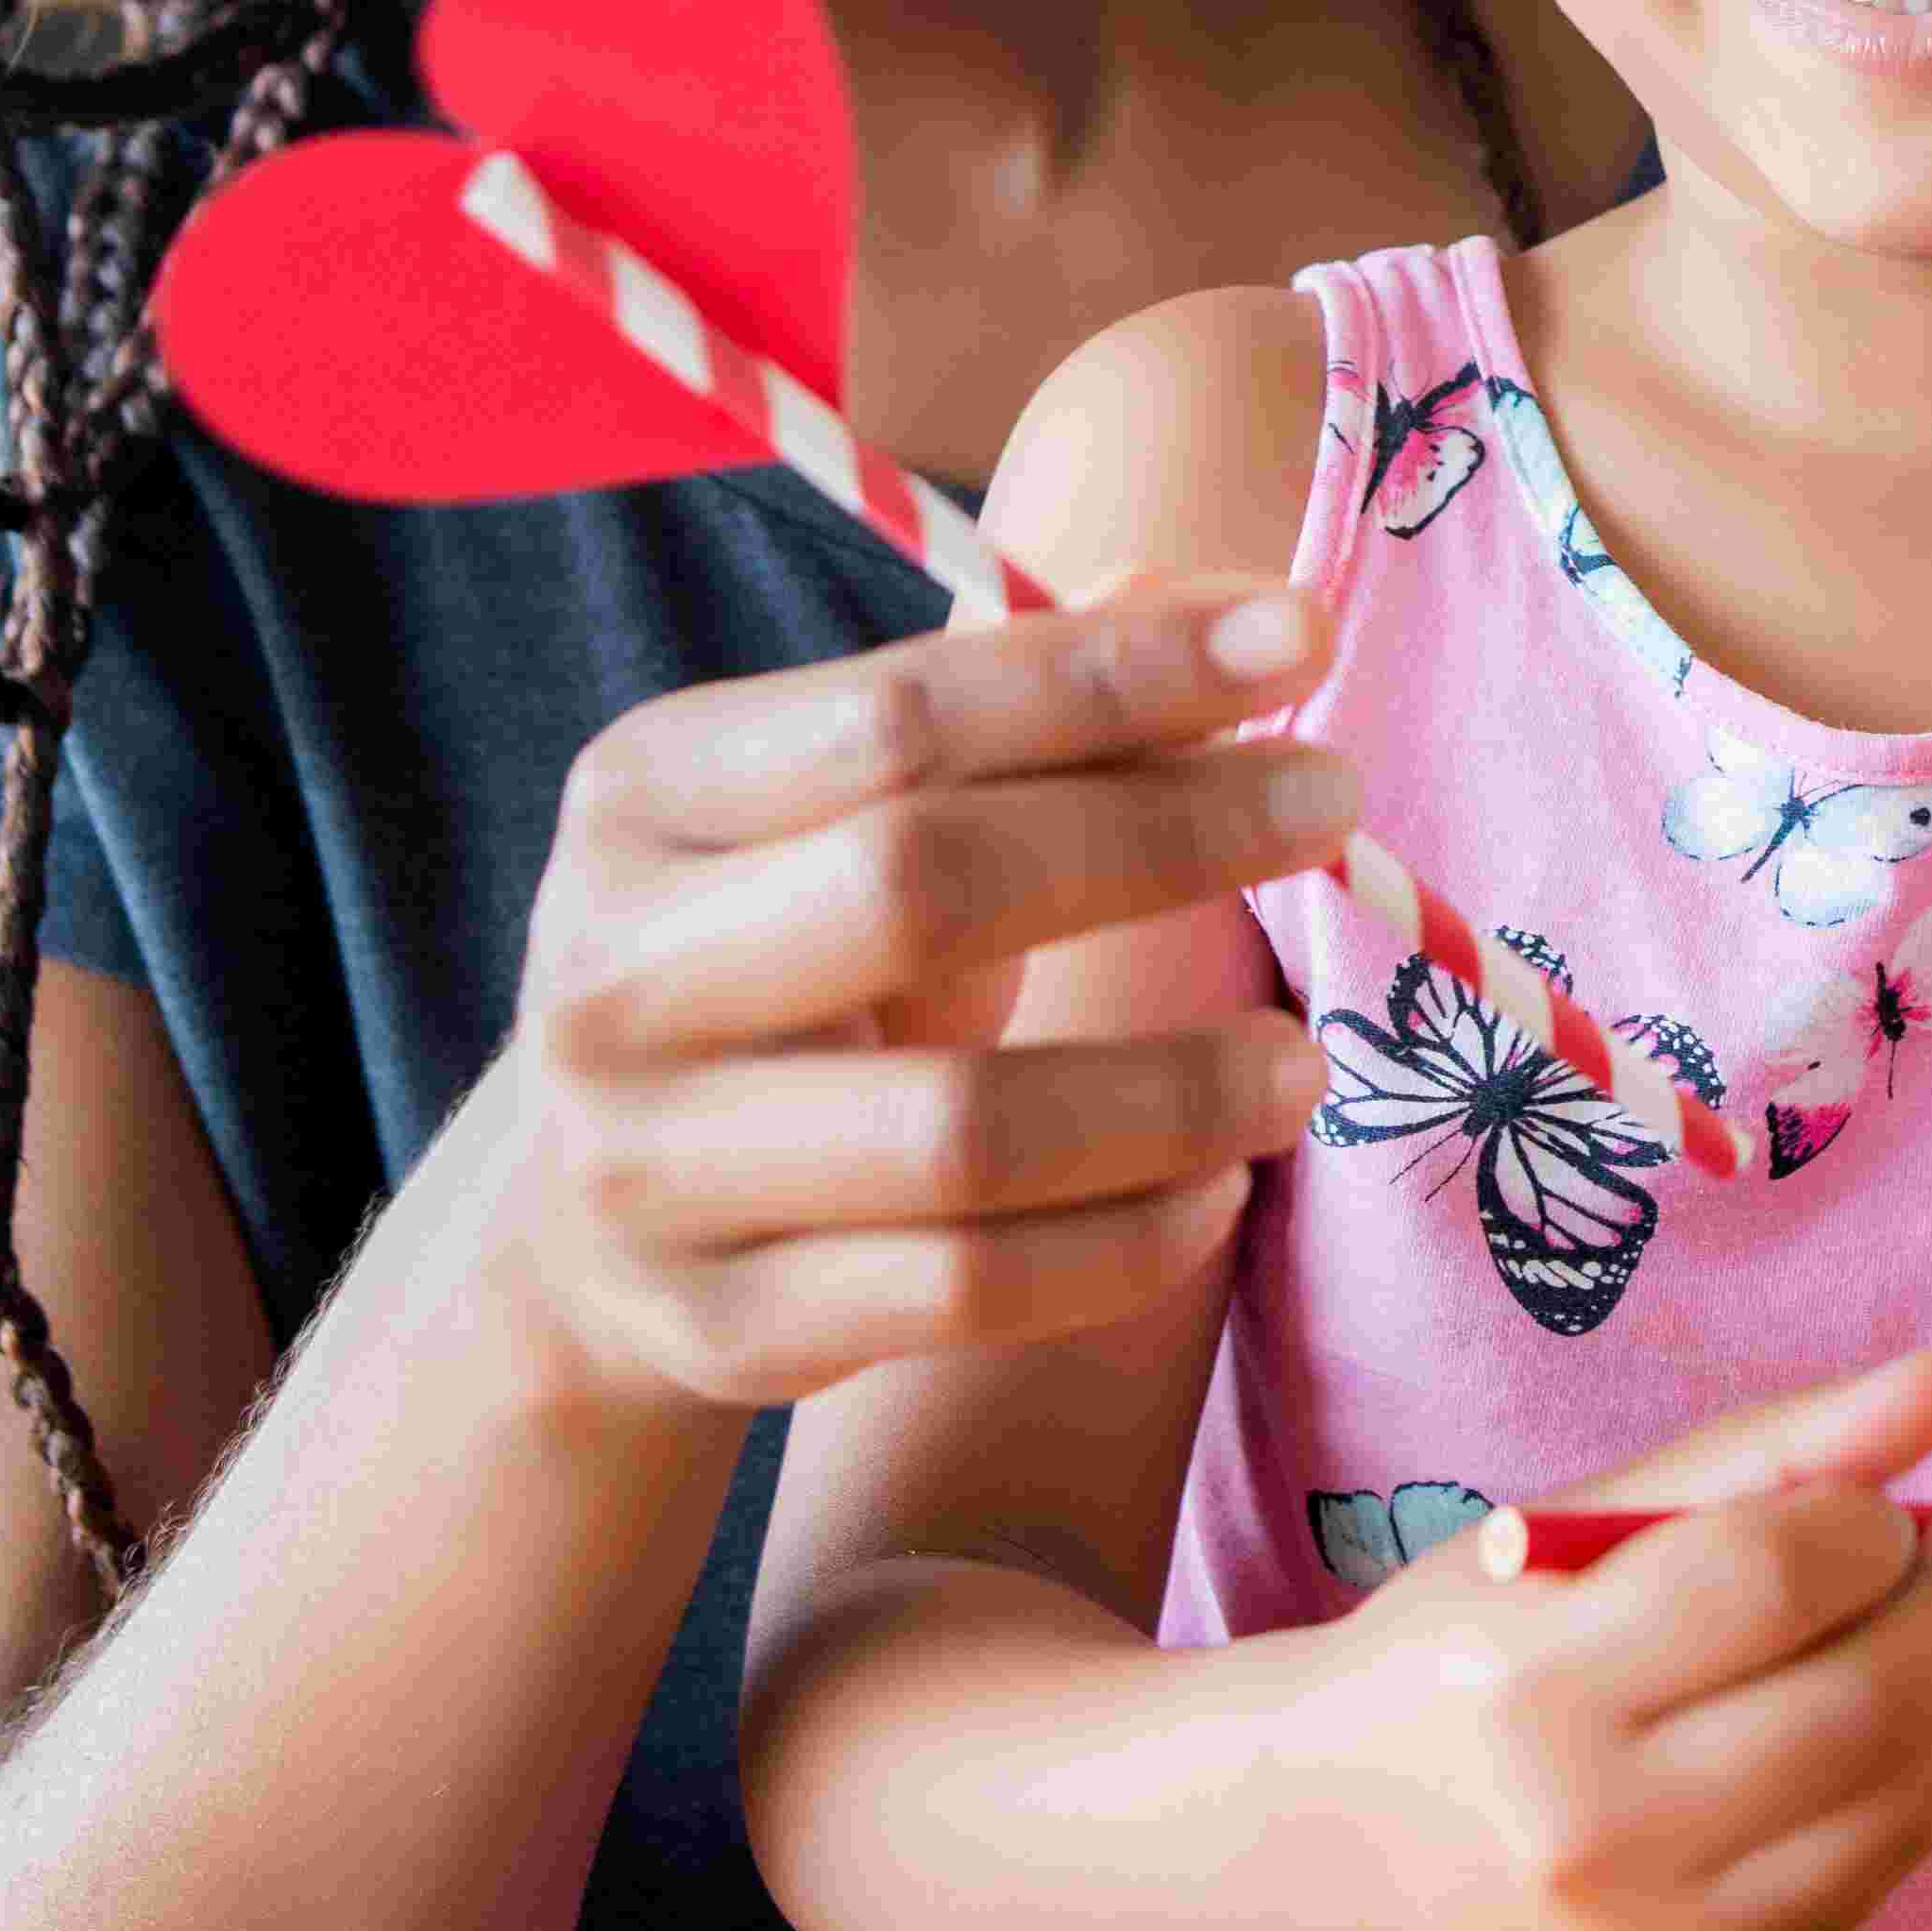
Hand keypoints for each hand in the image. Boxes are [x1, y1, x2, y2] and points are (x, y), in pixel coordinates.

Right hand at [474, 580, 1352, 1425]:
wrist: (593, 1235)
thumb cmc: (785, 973)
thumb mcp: (857, 821)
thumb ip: (1026, 712)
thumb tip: (1227, 604)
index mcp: (646, 796)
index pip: (905, 714)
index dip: (1117, 671)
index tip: (1305, 632)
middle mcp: (616, 974)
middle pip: (925, 888)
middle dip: (1164, 838)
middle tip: (1338, 807)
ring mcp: (654, 1167)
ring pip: (964, 1132)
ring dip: (1175, 1092)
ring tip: (1303, 1064)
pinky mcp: (728, 1326)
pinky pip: (970, 1289)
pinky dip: (1127, 1243)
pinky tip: (1218, 1191)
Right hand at [1292, 1350, 1931, 1930]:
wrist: (1345, 1822)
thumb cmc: (1470, 1643)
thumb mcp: (1577, 1520)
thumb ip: (1765, 1449)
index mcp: (1534, 1683)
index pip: (1767, 1579)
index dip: (1867, 1519)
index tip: (1883, 1496)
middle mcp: (1593, 1825)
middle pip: (1863, 1702)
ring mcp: (1658, 1923)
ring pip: (1903, 1796)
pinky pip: (1885, 1868)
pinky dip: (1927, 1773)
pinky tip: (1898, 1713)